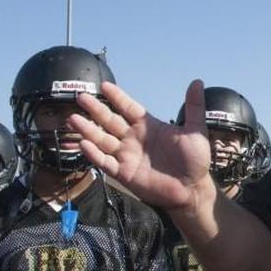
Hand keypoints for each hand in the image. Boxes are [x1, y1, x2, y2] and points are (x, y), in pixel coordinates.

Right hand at [69, 80, 215, 215]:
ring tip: (73, 118)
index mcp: (149, 127)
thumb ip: (194, 107)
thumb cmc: (195, 160)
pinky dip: (94, 154)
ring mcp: (127, 156)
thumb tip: (197, 82)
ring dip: (88, 129)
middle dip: (95, 109)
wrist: (192, 189)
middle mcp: (134, 139)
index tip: (104, 86)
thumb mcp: (195, 130)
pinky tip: (83, 143)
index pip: (128, 108)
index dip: (117, 97)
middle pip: (110, 120)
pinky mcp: (124, 173)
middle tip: (80, 96)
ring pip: (102, 139)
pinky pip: (105, 162)